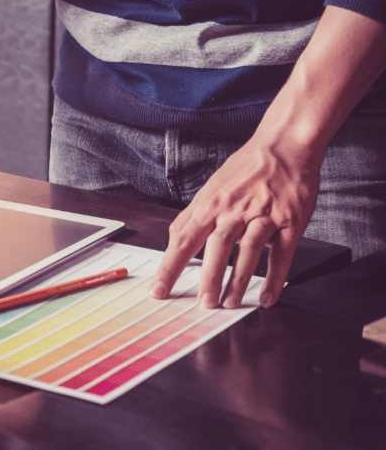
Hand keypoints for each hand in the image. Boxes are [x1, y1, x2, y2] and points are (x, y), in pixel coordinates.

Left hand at [149, 135, 320, 308]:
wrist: (284, 145)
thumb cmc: (245, 168)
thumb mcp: (211, 188)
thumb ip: (193, 215)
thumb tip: (172, 240)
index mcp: (211, 203)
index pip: (184, 238)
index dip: (170, 266)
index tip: (159, 290)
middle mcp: (235, 209)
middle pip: (218, 246)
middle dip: (209, 277)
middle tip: (203, 303)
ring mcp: (264, 215)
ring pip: (248, 251)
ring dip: (238, 280)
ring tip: (229, 303)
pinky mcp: (291, 221)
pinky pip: (282, 254)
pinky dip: (275, 278)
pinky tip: (266, 297)